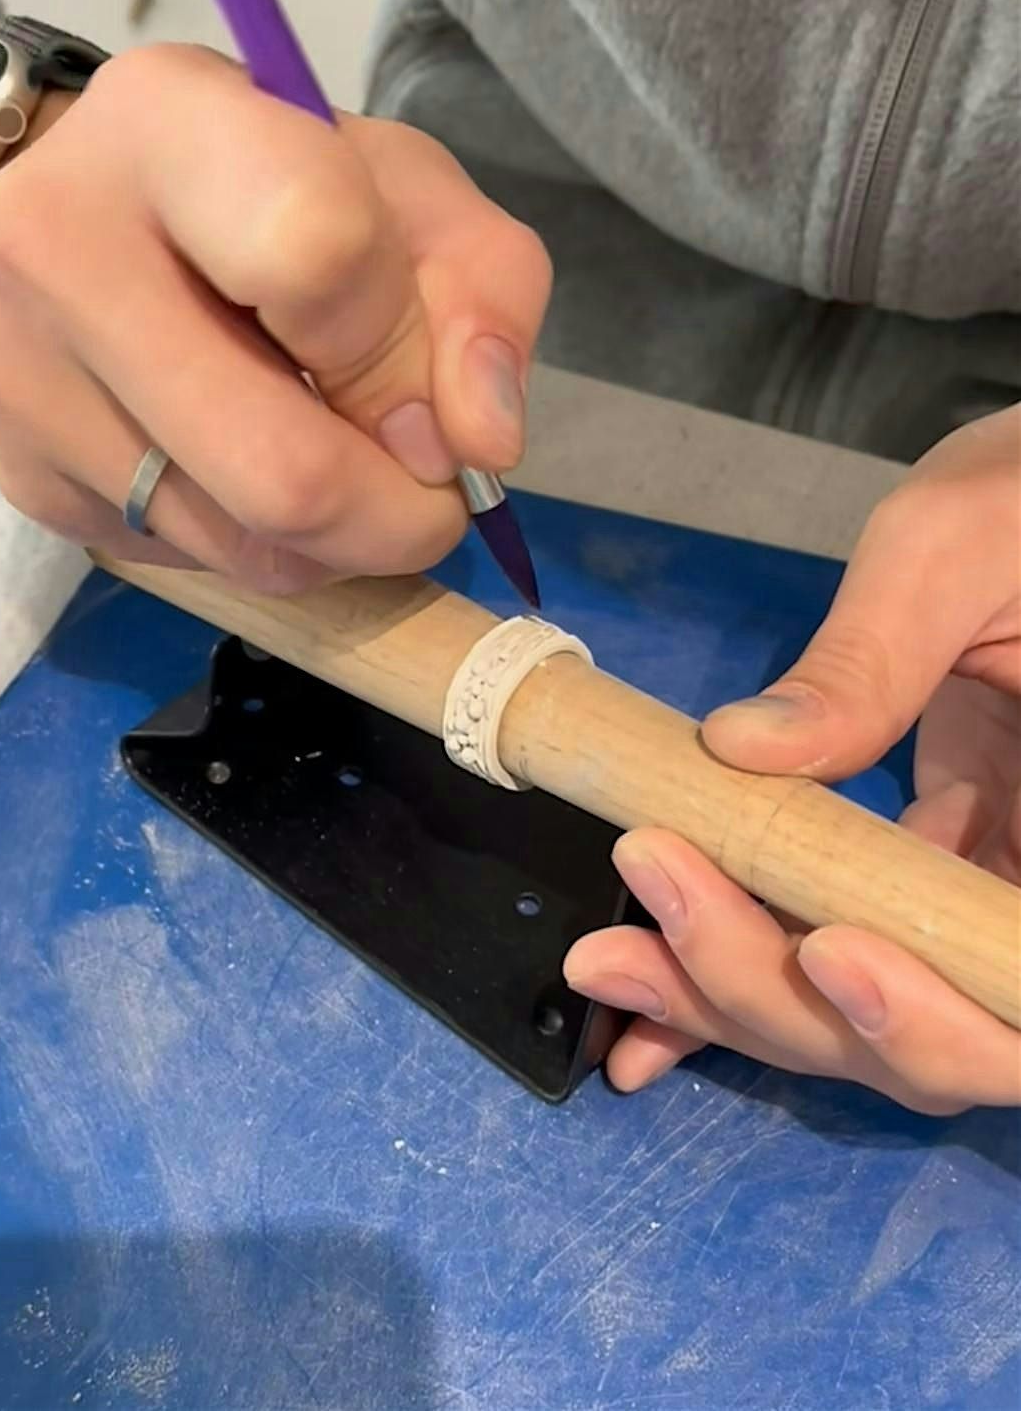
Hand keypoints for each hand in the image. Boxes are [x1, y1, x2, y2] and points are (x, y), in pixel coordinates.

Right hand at [0, 45, 550, 588]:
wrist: (82, 210)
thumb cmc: (262, 184)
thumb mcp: (404, 192)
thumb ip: (481, 292)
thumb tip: (482, 444)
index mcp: (168, 129)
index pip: (320, 259)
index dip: (409, 358)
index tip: (434, 393)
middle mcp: (57, 250)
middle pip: (285, 474)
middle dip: (401, 515)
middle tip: (424, 486)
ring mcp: (21, 381)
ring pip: (252, 552)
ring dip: (342, 541)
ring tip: (341, 463)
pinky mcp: (28, 482)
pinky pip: (202, 569)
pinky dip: (270, 547)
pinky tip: (257, 471)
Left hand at [565, 406, 1020, 1113]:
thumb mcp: (959, 549)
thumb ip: (869, 659)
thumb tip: (744, 749)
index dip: (935, 1012)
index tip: (828, 950)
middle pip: (936, 1035)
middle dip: (787, 1003)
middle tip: (645, 927)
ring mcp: (978, 892)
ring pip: (864, 1012)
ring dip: (732, 996)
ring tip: (605, 957)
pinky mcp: (918, 873)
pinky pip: (829, 944)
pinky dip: (737, 964)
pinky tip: (642, 972)